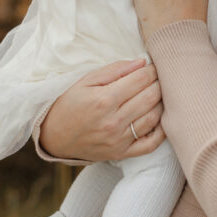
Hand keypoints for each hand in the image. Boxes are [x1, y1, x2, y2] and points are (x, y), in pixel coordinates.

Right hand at [39, 59, 164, 161]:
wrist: (54, 137)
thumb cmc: (69, 104)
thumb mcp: (85, 81)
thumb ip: (115, 70)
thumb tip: (142, 62)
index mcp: (103, 100)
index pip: (140, 80)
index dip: (152, 70)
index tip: (154, 66)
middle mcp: (113, 121)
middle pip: (151, 97)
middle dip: (160, 84)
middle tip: (160, 78)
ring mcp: (119, 140)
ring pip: (154, 117)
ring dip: (162, 103)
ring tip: (159, 94)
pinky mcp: (122, 153)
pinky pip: (151, 144)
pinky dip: (161, 131)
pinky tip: (160, 118)